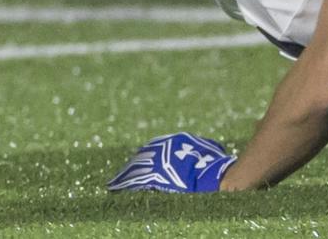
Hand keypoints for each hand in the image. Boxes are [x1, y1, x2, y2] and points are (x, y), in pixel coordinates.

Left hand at [107, 132, 234, 192]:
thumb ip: (202, 148)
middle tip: (124, 173)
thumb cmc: (214, 163)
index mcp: (177, 139)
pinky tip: (114, 188)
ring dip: (125, 175)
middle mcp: (164, 146)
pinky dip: (122, 184)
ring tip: (115, 183)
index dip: (147, 156)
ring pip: (136, 167)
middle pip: (143, 155)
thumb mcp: (209, 150)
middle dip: (134, 164)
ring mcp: (157, 159)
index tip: (141, 163)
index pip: (156, 147)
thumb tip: (209, 149)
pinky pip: (133, 179)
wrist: (211, 172)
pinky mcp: (152, 174)